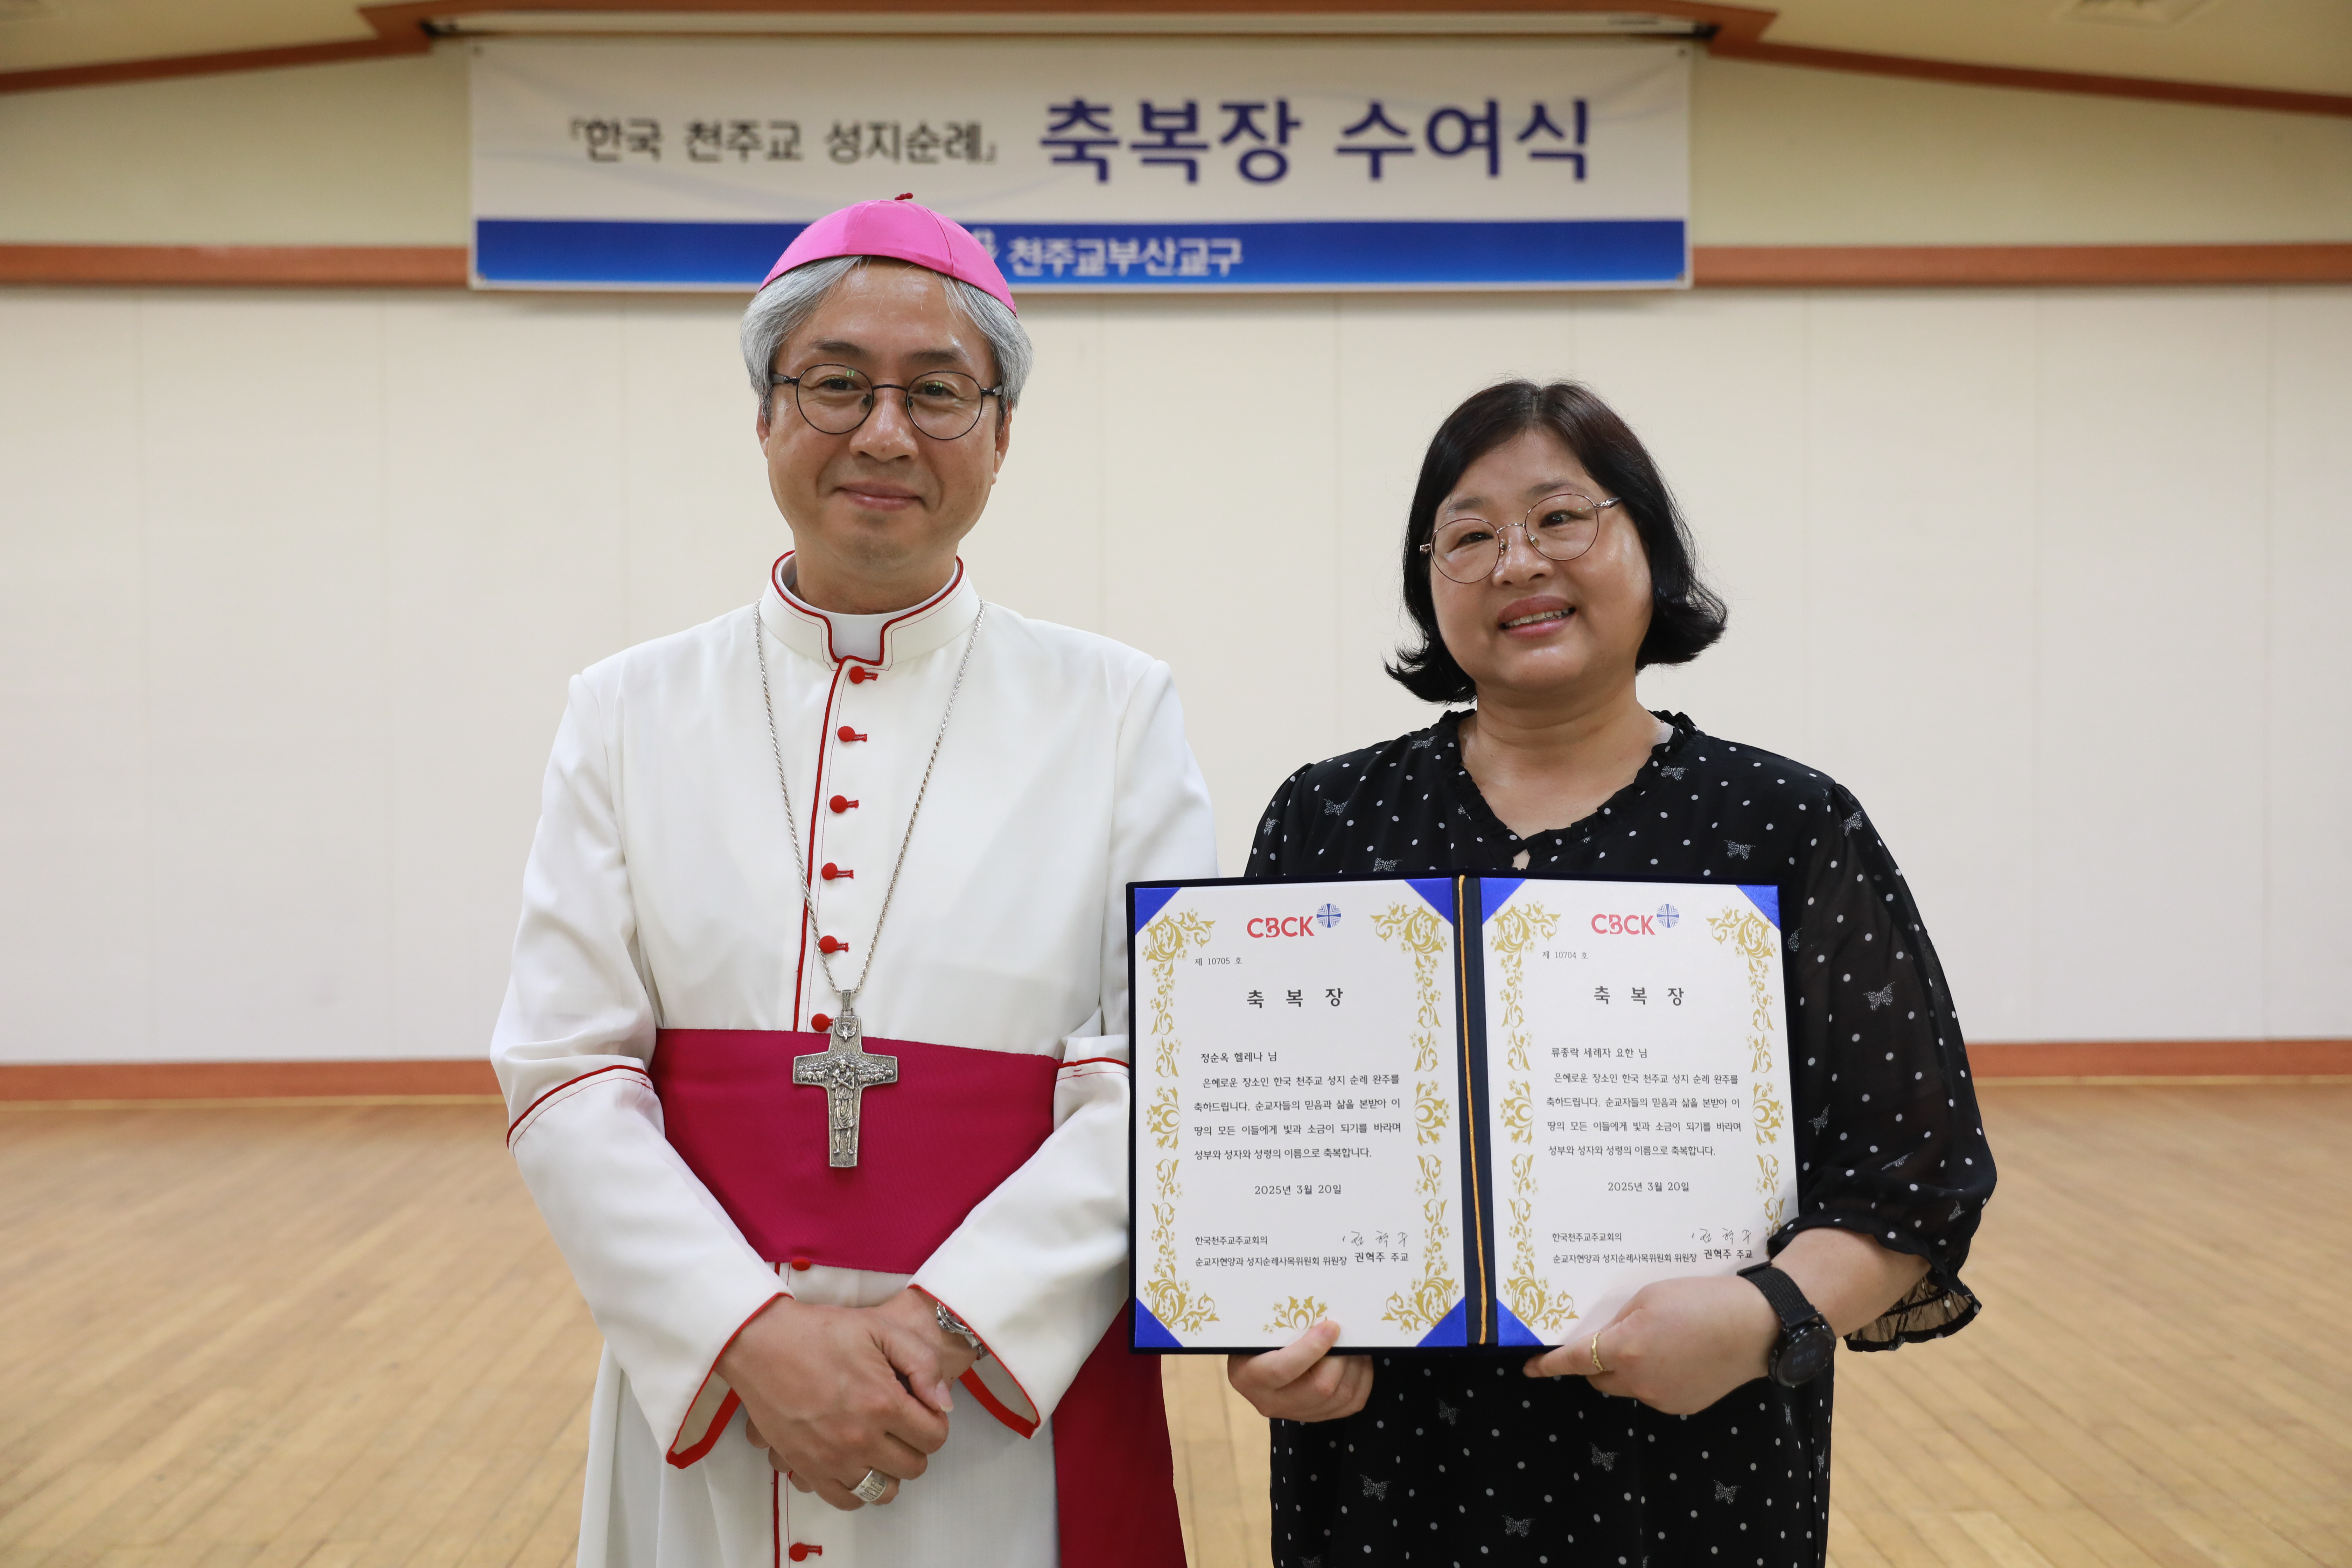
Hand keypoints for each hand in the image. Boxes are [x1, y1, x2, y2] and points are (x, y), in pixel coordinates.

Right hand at [721, 1290, 964, 1509]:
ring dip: (890, 1471)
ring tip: (880, 1445)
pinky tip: (857, 1463)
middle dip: (915, 1445)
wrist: (763, 1344)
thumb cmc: (821, 1332)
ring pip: (884, 1490)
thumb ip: (922, 1363)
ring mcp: (831, 1458)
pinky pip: (846, 1500)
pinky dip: (858, 1489)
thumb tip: (944, 1405)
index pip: (934, 1438)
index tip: (921, 1409)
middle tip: (901, 1424)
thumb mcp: (881, 1329)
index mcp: (882, 1403)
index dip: (935, 1422)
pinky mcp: (806, 1468)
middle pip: (913, 1467)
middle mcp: (859, 1438)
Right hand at [1227, 1321, 1372, 1421]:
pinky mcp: (1316, 1416)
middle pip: (1320, 1388)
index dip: (1311, 1348)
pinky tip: (1358, 1361)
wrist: (1254, 1363)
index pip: (1283, 1370)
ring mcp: (1295, 1413)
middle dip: (1342, 1359)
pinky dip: (1361, 1380)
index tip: (1331, 1326)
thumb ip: (1282, 1325)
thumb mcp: (1258, 1330)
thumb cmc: (1257, 1339)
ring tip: (1356, 1345)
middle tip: (1348, 1335)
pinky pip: (1350, 1404)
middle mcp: (1271, 1402)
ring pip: (1340, 1398)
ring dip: (1356, 1367)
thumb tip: (1322, 1312)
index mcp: (1250, 1377)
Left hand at [1522, 1275, 1777, 1414]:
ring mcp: (1662, 1397)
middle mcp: (1639, 1381)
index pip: (1573, 1361)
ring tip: (1653, 1341)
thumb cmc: (1701, 1300)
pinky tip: (1674, 1355)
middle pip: (1597, 1378)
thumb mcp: (1649, 1297)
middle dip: (1593, 1362)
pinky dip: (1652, 1377)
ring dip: (1625, 1369)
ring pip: (1625, 1386)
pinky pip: (1652, 1392)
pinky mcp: (1683, 1405)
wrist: (1757, 1326)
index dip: (1548, 1366)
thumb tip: (1602, 1339)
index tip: (1529, 1368)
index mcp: (1625, 1349)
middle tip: (1607, 1338)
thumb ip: (1618, 1321)